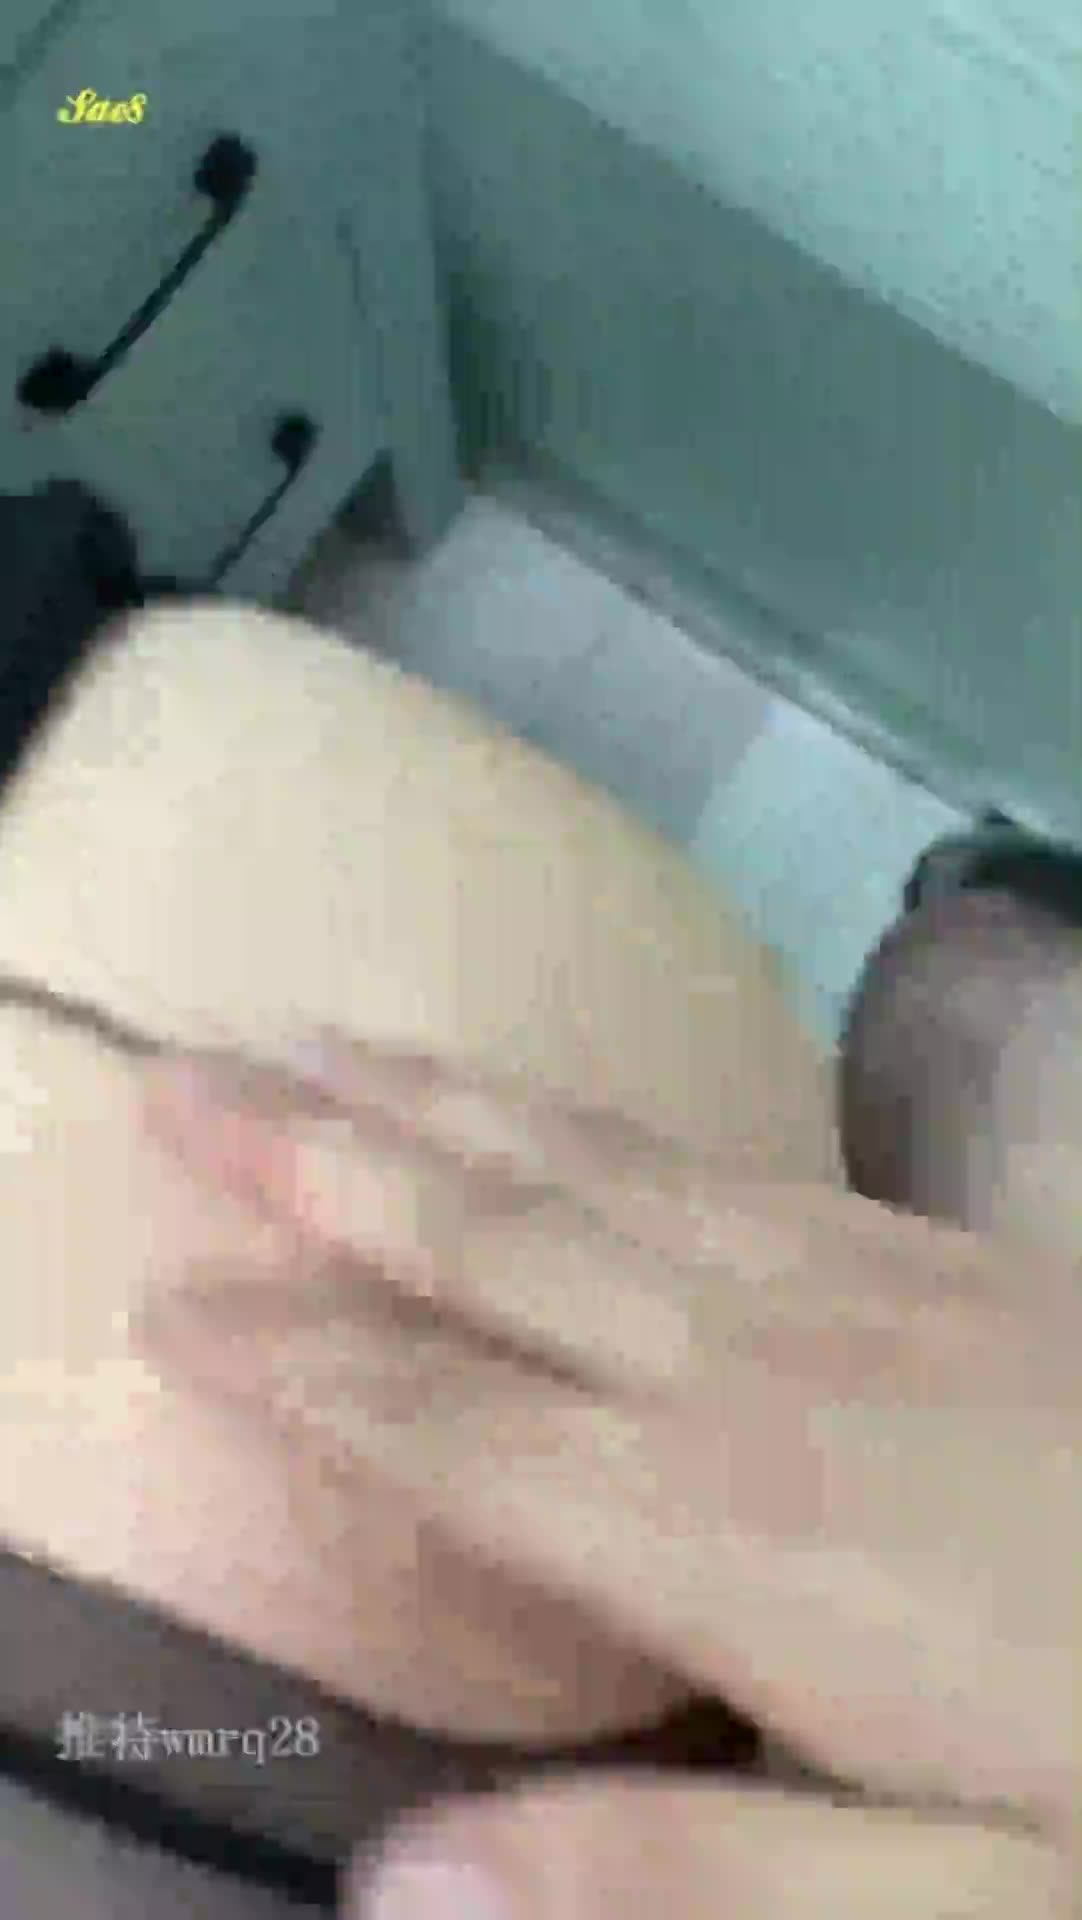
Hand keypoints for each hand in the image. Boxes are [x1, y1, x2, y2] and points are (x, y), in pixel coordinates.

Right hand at [137, 1034, 1079, 1917]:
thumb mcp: (954, 1915)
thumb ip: (673, 1885)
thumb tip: (393, 1879)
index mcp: (722, 1529)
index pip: (447, 1421)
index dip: (294, 1358)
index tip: (160, 1293)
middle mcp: (753, 1367)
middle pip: (495, 1243)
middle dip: (322, 1165)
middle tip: (183, 1078)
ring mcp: (847, 1286)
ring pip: (597, 1170)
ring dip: (444, 1108)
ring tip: (323, 1041)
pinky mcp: (930, 1256)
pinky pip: (714, 1161)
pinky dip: (594, 1120)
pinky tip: (558, 1108)